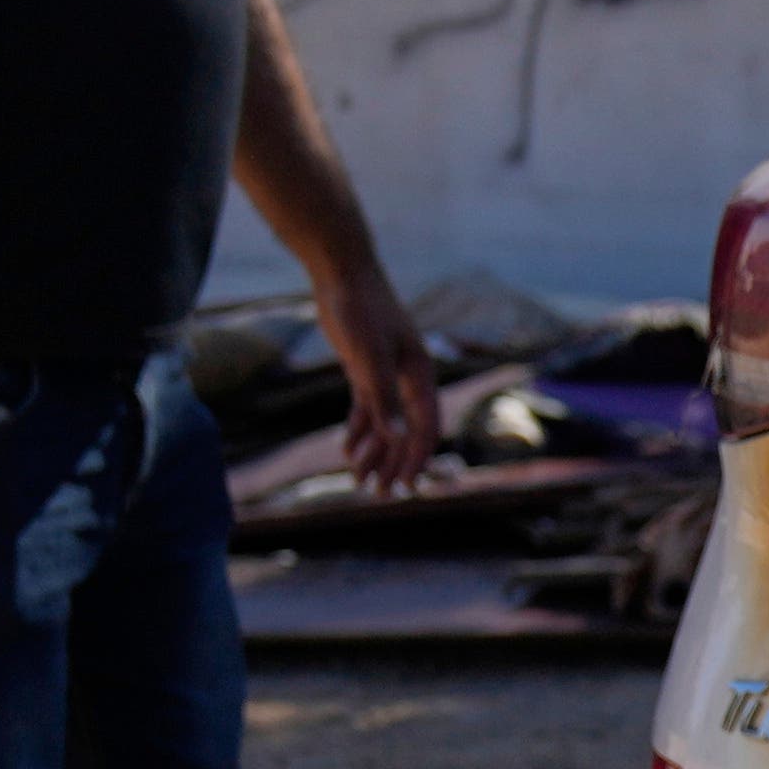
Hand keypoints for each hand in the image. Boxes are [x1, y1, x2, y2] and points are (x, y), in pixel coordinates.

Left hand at [325, 268, 446, 497]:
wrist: (342, 273)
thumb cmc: (360, 310)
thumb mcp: (368, 356)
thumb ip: (383, 398)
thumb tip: (397, 438)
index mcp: (420, 375)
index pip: (425, 427)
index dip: (417, 458)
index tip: (407, 486)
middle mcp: (408, 378)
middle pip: (406, 431)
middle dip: (395, 464)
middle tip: (381, 494)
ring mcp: (387, 374)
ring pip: (385, 423)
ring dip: (375, 453)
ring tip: (360, 482)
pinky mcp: (366, 368)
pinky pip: (367, 408)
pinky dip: (359, 430)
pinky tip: (347, 451)